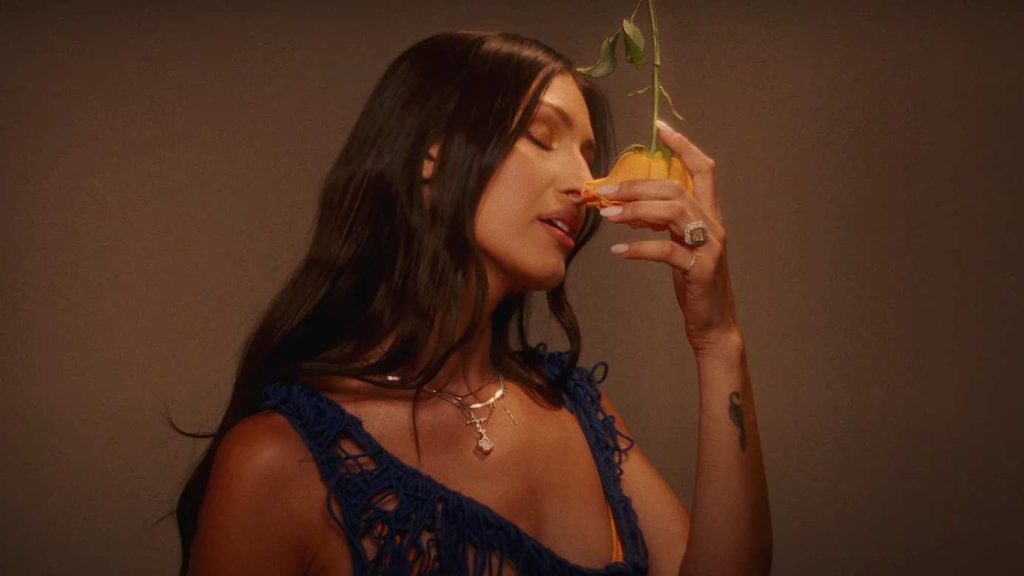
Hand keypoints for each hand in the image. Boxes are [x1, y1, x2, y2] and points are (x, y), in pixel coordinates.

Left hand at [598, 120, 738, 350]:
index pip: (704, 169)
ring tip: (607, 216)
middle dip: (637, 185)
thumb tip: (631, 206)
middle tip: (604, 190)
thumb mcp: (679, 245)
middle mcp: (714, 225)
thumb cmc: (694, 283)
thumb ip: (662, 223)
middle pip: (676, 188)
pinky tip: (618, 253)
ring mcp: (710, 246)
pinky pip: (667, 251)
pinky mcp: (700, 269)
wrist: (714, 323)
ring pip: (672, 212)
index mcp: (710, 215)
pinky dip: (639, 249)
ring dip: (635, 211)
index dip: (684, 146)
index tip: (660, 128)